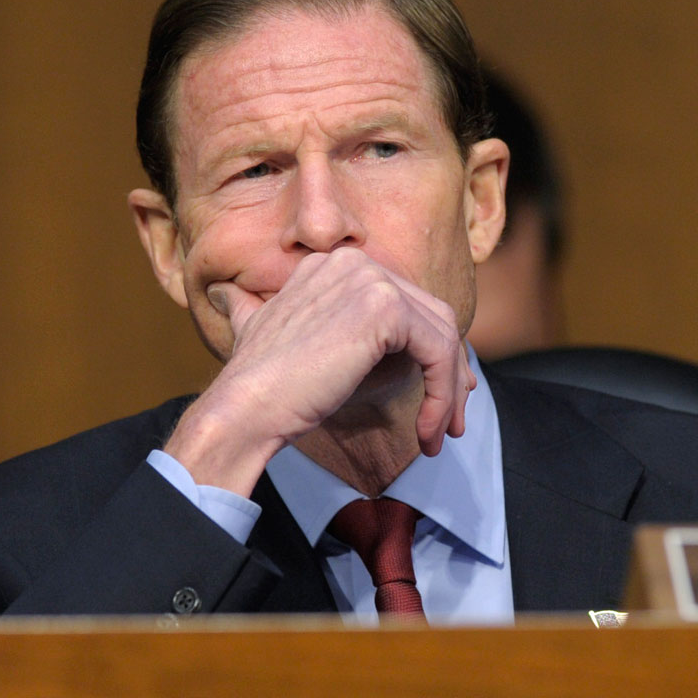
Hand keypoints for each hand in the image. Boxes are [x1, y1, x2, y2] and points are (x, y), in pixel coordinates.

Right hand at [166, 248, 473, 492]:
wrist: (247, 407)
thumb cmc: (271, 387)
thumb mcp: (284, 339)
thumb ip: (315, 322)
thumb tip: (320, 319)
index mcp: (336, 265)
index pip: (407, 305)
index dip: (430, 351)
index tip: (440, 393)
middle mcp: (355, 262)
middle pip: (432, 317)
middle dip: (450, 372)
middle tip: (450, 420)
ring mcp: (371, 280)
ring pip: (442, 336)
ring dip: (449, 391)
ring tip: (439, 435)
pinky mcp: (386, 308)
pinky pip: (439, 353)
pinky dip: (442, 395)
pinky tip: (428, 431)